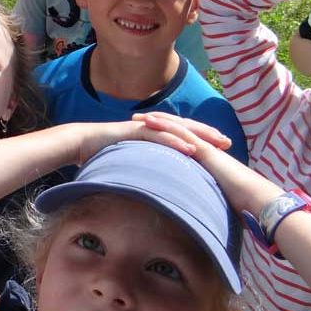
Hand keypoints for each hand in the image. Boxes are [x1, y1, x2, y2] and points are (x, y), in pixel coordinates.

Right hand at [86, 111, 232, 161]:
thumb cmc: (105, 154)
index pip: (184, 134)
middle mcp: (153, 127)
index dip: (203, 139)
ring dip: (197, 135)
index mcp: (155, 134)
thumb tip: (162, 183)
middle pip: (186, 128)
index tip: (222, 148)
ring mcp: (145, 127)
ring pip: (176, 129)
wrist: (82, 143)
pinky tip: (189, 148)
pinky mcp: (136, 130)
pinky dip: (175, 141)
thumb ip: (148, 166)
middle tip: (227, 142)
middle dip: (207, 134)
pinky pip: (159, 135)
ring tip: (214, 144)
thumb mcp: (132, 161)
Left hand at [141, 116, 281, 214]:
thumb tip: (196, 210)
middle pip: (179, 131)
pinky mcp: (206, 152)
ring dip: (157, 121)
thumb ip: (205, 198)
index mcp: (208, 159)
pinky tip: (151, 123)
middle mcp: (206, 149)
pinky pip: (183, 135)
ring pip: (179, 128)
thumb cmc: (242, 205)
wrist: (258, 201)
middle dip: (158, 124)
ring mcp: (207, 148)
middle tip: (137, 118)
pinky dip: (166, 127)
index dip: (166, 136)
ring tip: (138, 117)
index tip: (148, 133)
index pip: (184, 143)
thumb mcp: (216, 199)